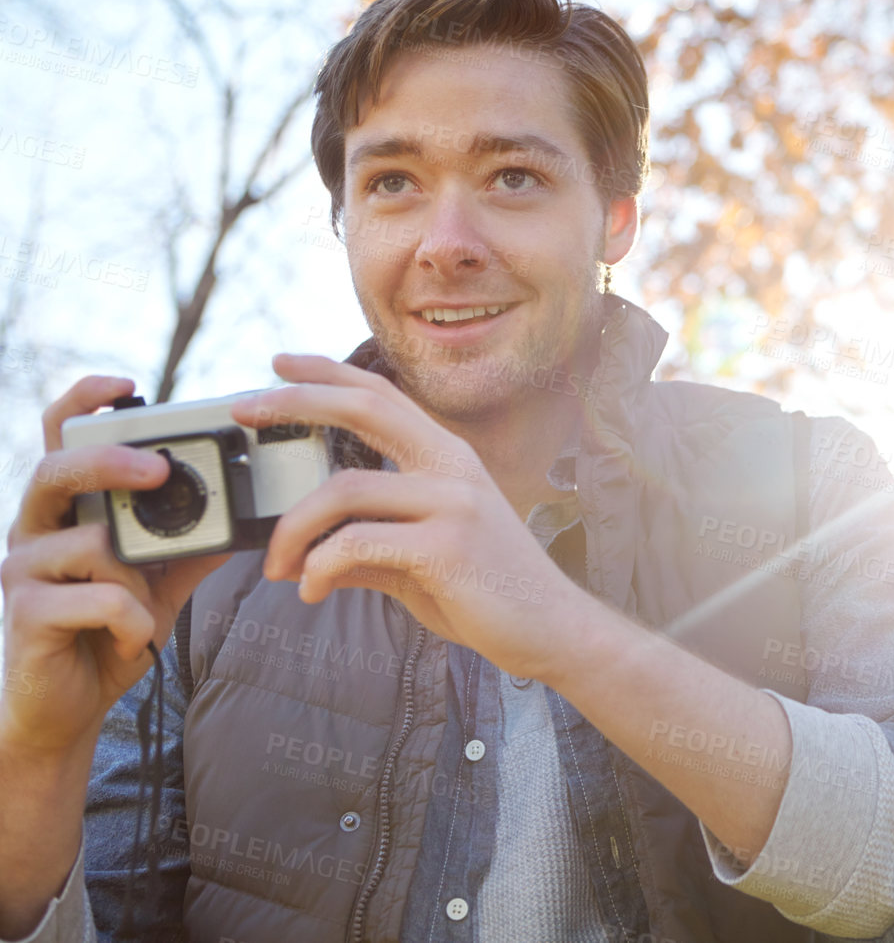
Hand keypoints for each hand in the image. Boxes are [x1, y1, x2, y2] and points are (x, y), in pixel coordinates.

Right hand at [0, 376, 232, 756]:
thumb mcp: (162, 581)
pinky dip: (133, 619)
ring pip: (92, 545)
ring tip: (142, 608)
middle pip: (56, 469)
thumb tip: (251, 512)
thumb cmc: (110, 632)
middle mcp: (34, 529)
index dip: (84, 402)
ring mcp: (22, 569)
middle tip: (158, 469)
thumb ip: (192, 543)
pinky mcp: (25, 613)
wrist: (69, 707)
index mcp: (67, 510)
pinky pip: (100, 599)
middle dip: (110, 463)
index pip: (59, 438)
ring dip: (137, 580)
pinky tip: (130, 639)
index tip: (127, 384)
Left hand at [230, 353, 578, 681]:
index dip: (327, 374)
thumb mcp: (418, 559)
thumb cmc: (485, 593)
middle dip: (296, 402)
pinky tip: (311, 591)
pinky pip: (356, 544)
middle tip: (243, 410)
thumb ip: (367, 543)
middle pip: (364, 408)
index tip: (278, 364)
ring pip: (342, 489)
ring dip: (291, 529)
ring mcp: (453, 502)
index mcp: (448, 458)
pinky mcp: (447, 546)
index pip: (382, 396)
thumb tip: (304, 553)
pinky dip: (319, 569)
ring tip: (277, 567)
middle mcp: (452, 467)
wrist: (550, 630)